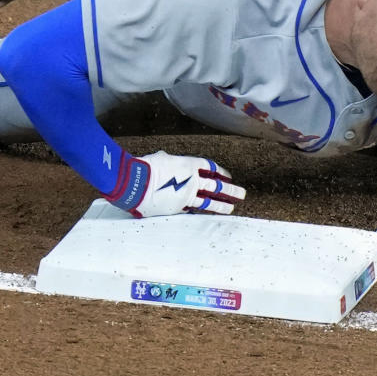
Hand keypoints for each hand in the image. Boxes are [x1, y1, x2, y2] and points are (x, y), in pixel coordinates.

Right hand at [106, 151, 244, 217]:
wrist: (134, 183)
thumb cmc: (145, 167)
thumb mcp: (160, 158)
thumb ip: (167, 160)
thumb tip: (165, 158)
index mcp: (188, 164)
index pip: (210, 167)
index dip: (220, 172)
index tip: (228, 176)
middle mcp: (191, 180)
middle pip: (216, 186)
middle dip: (230, 190)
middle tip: (242, 194)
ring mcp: (186, 196)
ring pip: (209, 202)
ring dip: (222, 205)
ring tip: (232, 208)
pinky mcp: (178, 209)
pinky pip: (193, 211)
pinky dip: (201, 214)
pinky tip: (207, 217)